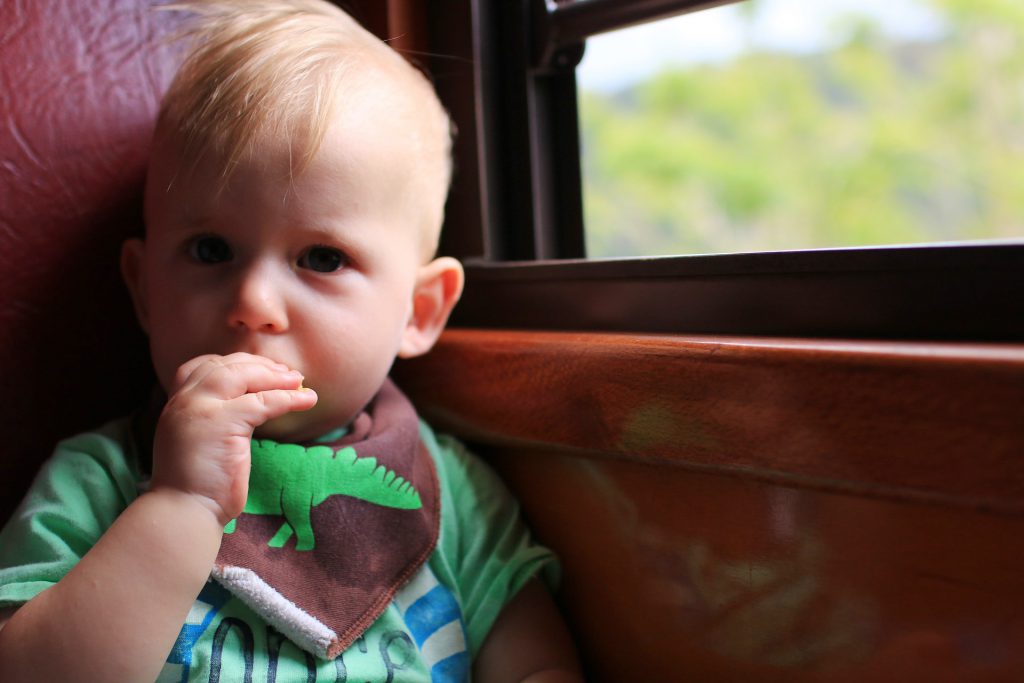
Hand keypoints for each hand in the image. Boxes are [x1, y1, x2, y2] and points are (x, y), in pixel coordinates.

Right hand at [150, 353, 317, 524]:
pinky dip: (289, 399)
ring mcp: (200, 408)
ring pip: (243, 376)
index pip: (204, 366)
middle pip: (226, 365)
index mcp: (177, 404)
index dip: (235, 363)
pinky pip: (263, 402)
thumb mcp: (199, 440)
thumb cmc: (196, 485)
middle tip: (288, 373)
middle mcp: (184, 400)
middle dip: (259, 365)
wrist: (183, 511)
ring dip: (276, 377)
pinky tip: (308, 400)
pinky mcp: (222, 422)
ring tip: (299, 382)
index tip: (261, 368)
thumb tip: (250, 405)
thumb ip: (213, 418)